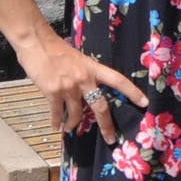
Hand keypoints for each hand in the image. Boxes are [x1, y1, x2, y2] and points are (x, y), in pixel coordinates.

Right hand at [16, 28, 147, 143]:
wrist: (36, 41)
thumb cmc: (56, 48)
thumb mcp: (78, 58)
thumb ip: (84, 73)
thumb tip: (87, 89)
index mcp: (93, 68)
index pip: (118, 80)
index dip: (132, 92)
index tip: (144, 103)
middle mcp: (84, 79)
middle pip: (100, 106)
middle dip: (106, 125)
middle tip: (110, 139)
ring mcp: (68, 87)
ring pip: (77, 113)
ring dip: (73, 124)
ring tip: (70, 128)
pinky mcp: (52, 92)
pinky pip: (58, 113)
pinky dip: (56, 122)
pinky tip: (56, 126)